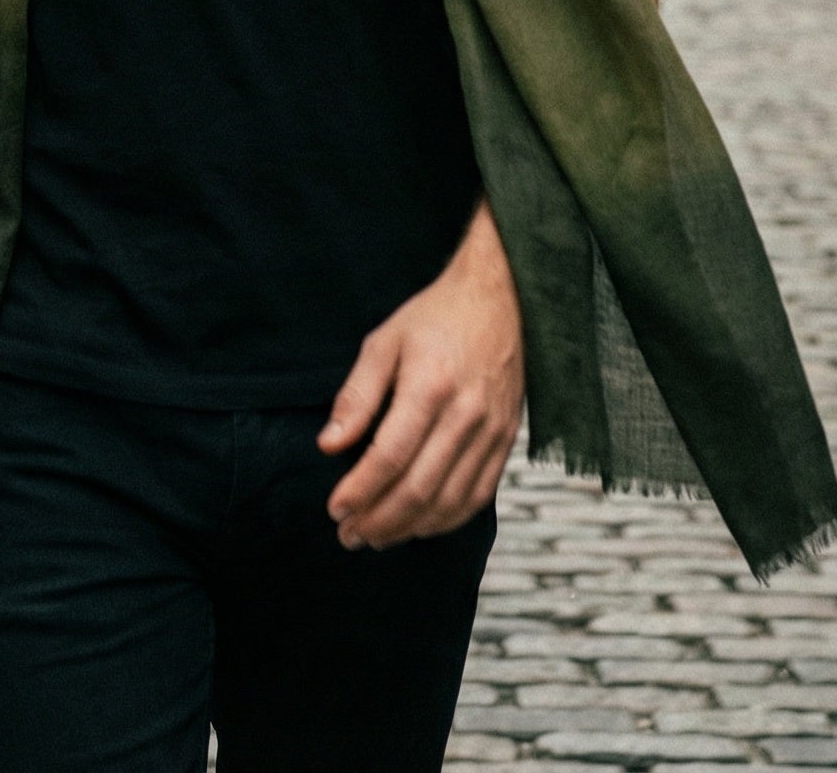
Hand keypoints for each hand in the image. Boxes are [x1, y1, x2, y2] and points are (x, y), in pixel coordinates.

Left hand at [318, 201, 523, 550]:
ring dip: (409, 529)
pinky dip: (446, 520)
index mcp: (431, 386)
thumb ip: (357, 396)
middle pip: (419, 488)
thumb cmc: (436, 318)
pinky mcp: (506, 441)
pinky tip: (419, 526)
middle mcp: (466, 414)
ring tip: (376, 537)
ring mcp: (492, 432)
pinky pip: (478, 496)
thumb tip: (329, 445)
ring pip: (449, 502)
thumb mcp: (384, 342)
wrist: (501, 299)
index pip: (390, 456)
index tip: (334, 509)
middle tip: (348, 536)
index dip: (360, 490)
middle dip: (379, 520)